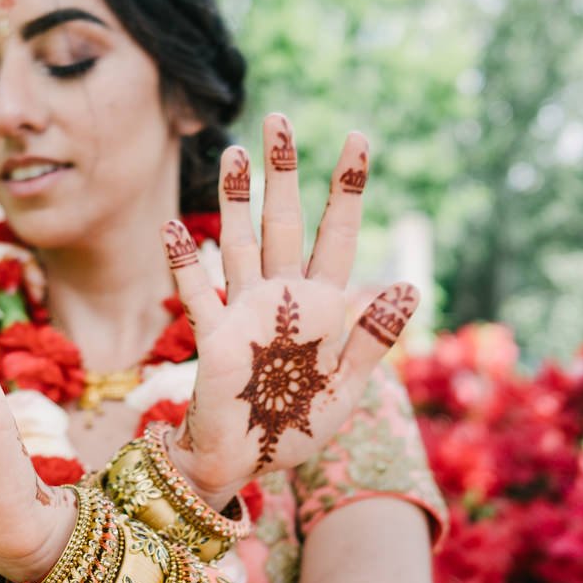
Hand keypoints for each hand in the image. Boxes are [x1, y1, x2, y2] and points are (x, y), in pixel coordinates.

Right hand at [163, 113, 418, 504]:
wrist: (245, 464)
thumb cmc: (296, 430)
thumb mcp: (346, 388)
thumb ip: (371, 339)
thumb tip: (408, 287)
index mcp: (321, 308)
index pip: (336, 235)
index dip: (346, 189)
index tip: (357, 140)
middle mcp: (281, 298)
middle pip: (283, 222)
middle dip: (284, 172)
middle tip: (281, 119)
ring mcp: (244, 313)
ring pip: (240, 242)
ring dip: (237, 198)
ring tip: (236, 151)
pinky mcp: (214, 338)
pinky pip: (198, 293)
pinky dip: (185, 262)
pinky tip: (174, 227)